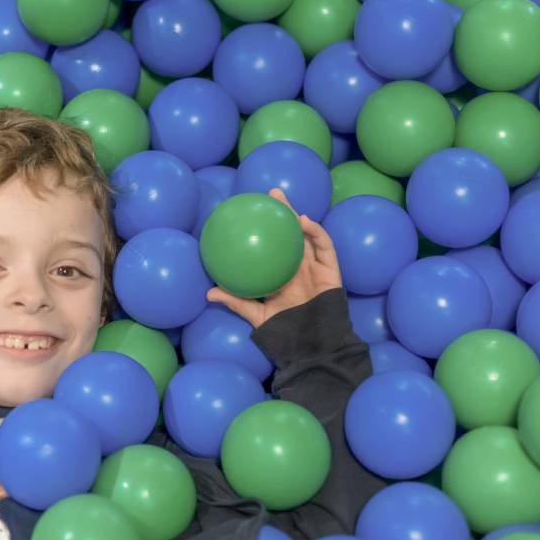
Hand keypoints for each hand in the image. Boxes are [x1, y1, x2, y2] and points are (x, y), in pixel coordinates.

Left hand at [205, 188, 342, 328]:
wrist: (312, 346)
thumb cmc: (285, 332)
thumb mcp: (257, 315)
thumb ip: (237, 302)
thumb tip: (209, 293)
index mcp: (281, 274)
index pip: (272, 245)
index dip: (264, 229)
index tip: (250, 211)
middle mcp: (298, 267)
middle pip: (290, 234)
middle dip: (283, 213)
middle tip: (271, 193)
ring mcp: (315, 267)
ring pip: (308, 236)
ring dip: (298, 217)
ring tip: (285, 203)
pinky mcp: (331, 271)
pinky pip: (325, 247)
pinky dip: (317, 232)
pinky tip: (304, 222)